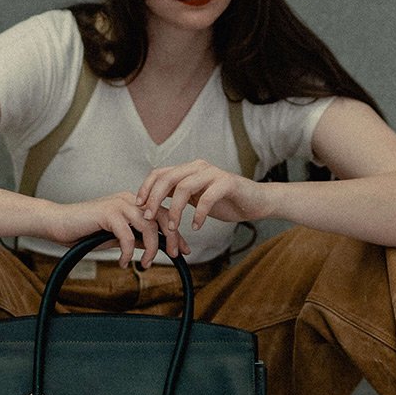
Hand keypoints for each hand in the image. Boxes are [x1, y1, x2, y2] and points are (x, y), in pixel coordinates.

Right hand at [49, 192, 190, 267]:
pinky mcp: (108, 212)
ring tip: (145, 263)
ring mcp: (119, 204)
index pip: (164, 215)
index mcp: (133, 203)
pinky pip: (127, 235)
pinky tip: (122, 262)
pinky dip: (127, 252)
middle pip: (162, 217)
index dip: (176, 233)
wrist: (58, 224)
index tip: (185, 250)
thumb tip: (151, 246)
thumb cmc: (84, 231)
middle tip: (175, 256)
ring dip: (151, 248)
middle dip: (172, 238)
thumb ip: (134, 237)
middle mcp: (129, 200)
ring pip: (148, 226)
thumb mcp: (115, 237)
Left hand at [136, 160, 271, 238]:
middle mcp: (199, 167)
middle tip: (148, 217)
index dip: (146, 188)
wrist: (256, 202)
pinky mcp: (227, 183)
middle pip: (168, 178)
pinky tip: (196, 226)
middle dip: (154, 198)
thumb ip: (178, 197)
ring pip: (184, 187)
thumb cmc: (226, 202)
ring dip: (175, 209)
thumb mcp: (196, 199)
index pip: (160, 173)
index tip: (138, 206)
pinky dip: (198, 214)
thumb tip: (152, 206)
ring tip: (172, 227)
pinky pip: (207, 198)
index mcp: (189, 170)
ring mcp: (213, 173)